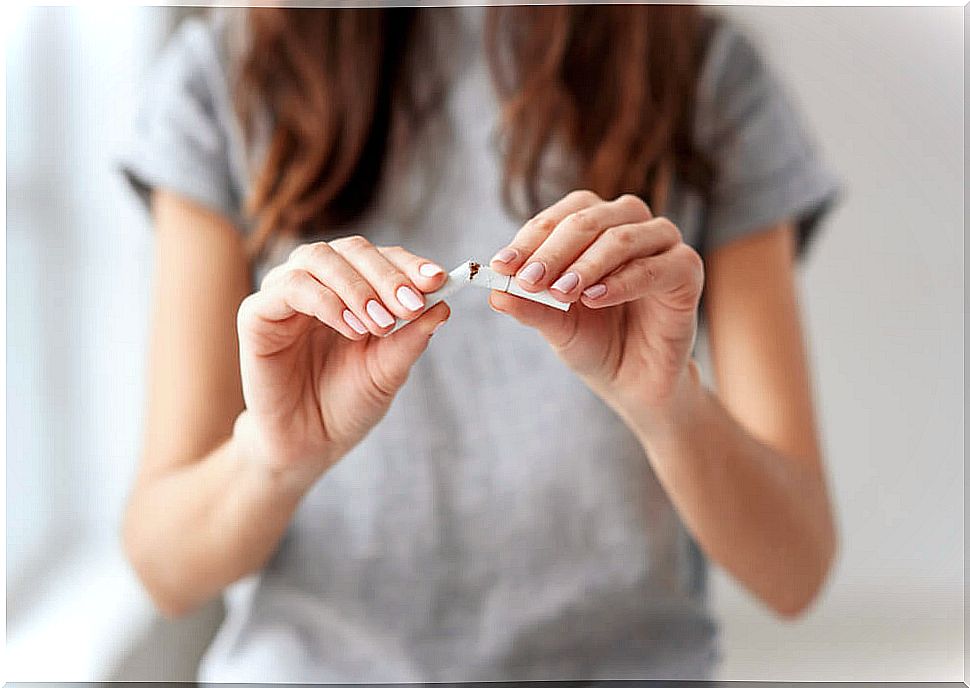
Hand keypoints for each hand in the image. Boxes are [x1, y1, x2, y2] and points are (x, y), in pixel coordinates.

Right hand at [234, 237, 449, 489]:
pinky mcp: (257, 314)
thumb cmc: (348, 403)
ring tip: (380, 324)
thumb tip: (444, 303)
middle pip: (352, 249)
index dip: (409, 264)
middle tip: (410, 306)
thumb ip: (411, 337)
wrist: (309, 444)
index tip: (438, 280)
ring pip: (319, 258)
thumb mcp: (389, 370)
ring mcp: (285, 294)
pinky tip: (351, 328)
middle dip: (387, 275)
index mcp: (353, 288)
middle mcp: (318, 281)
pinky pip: (289, 287)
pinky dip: (325, 302)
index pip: (382, 257)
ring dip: (357, 287)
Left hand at [488, 190, 703, 425]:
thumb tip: (494, 292)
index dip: (529, 239)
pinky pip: (655, 267)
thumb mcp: (555, 325)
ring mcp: (662, 244)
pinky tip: (595, 299)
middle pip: (588, 220)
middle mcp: (629, 225)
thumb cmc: (595, 343)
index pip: (560, 217)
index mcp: (594, 226)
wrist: (634, 382)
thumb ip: (530, 306)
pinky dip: (622, 281)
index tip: (502, 266)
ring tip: (561, 292)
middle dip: (554, 250)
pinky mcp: (687, 270)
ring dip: (586, 264)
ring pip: (621, 237)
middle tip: (529, 278)